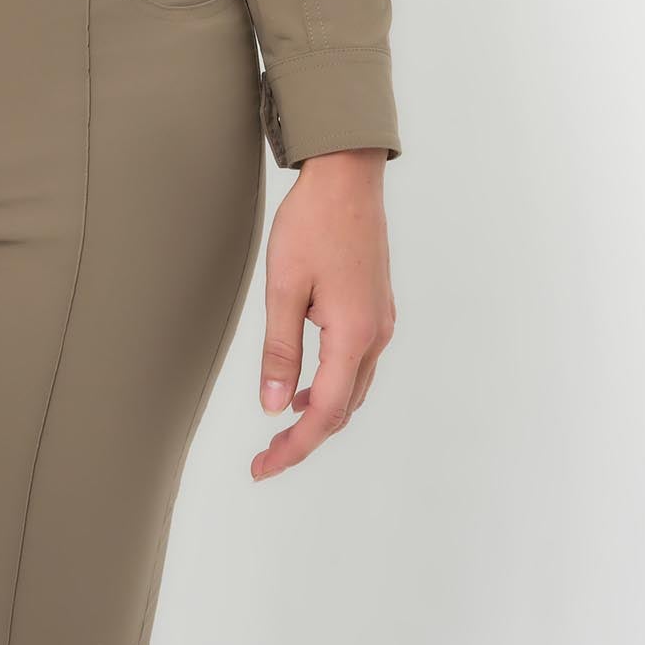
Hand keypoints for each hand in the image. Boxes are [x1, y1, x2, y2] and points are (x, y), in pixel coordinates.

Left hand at [252, 146, 394, 480]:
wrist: (347, 176)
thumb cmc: (312, 223)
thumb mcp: (283, 286)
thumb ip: (280, 350)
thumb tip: (275, 406)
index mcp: (354, 335)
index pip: (325, 413)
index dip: (294, 448)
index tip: (263, 468)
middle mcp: (376, 335)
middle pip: (344, 407)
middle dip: (306, 437)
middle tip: (267, 456)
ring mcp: (381, 320)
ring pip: (354, 386)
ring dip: (322, 410)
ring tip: (283, 424)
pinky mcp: (376, 306)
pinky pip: (358, 362)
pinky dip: (333, 382)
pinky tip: (308, 379)